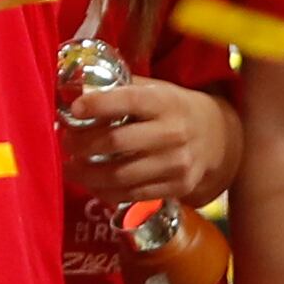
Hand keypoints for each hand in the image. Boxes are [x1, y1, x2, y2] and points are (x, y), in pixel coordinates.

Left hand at [64, 73, 228, 204]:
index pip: (127, 101)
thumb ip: (123, 88)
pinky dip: (105, 192)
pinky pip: (133, 195)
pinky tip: (91, 183)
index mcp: (164, 102)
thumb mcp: (157, 90)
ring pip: (121, 175)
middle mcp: (172, 133)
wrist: (218, 138)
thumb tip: (78, 88)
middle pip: (116, 142)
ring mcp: (176, 163)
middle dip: (82, 145)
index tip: (74, 109)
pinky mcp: (177, 187)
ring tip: (70, 167)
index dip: (97, 104)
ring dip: (87, 174)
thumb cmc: (174, 109)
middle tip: (65, 143)